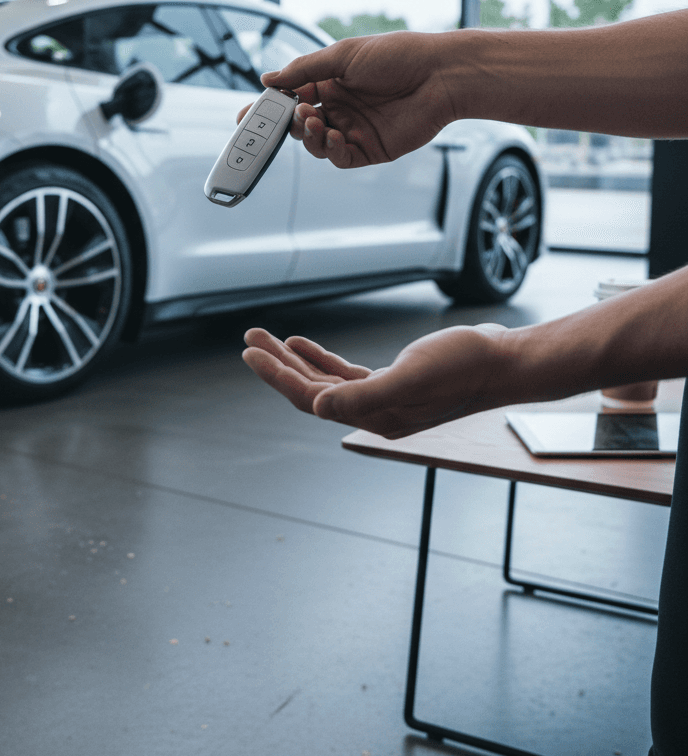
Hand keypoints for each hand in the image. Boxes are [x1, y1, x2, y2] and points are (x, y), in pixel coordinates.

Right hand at [237, 31, 456, 168]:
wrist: (441, 74)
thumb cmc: (398, 55)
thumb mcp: (343, 55)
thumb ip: (303, 70)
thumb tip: (268, 79)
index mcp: (330, 82)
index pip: (291, 98)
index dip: (268, 108)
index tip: (246, 116)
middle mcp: (340, 107)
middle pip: (300, 125)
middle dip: (286, 125)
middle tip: (281, 120)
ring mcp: (354, 130)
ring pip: (316, 144)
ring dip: (309, 135)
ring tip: (313, 121)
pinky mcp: (371, 149)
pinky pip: (340, 157)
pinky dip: (331, 149)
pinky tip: (334, 136)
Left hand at [243, 324, 507, 438]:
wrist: (505, 361)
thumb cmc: (464, 366)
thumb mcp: (411, 377)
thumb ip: (363, 395)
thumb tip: (317, 406)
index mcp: (374, 416)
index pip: (311, 399)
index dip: (278, 376)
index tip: (252, 353)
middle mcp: (374, 412)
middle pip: (311, 391)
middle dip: (278, 365)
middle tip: (250, 338)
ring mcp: (382, 399)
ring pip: (324, 381)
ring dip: (294, 361)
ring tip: (266, 339)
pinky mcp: (393, 382)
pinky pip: (344, 374)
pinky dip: (320, 358)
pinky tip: (303, 343)